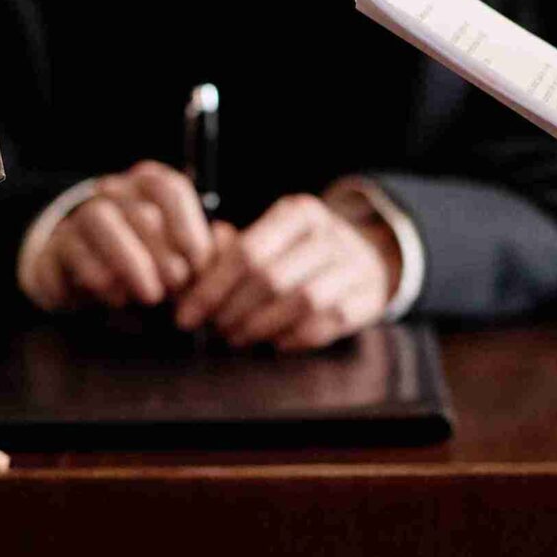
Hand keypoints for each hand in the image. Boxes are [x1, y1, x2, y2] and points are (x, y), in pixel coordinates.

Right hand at [23, 162, 216, 311]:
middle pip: (139, 210)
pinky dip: (98, 276)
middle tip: (175, 287)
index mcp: (148, 186)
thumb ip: (203, 251)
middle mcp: (114, 192)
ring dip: (130, 260)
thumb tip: (224, 243)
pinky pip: (73, 250)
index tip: (198, 267)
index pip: (169, 190)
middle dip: (163, 253)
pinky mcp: (57, 245)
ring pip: (100, 220)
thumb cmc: (142, 261)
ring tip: (149, 294)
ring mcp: (81, 215)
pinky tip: (117, 298)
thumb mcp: (177, 256)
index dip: (188, 229)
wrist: (81, 272)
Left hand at [173, 190, 399, 350]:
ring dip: (261, 326)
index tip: (186, 314)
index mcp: (297, 213)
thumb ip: (230, 252)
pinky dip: (294, 337)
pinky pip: (327, 322)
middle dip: (232, 310)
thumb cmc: (302, 252)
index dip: (211, 288)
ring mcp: (352, 265)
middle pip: (270, 278)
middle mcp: (329, 234)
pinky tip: (274, 342)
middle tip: (214, 329)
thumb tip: (190, 274)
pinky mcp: (366, 297)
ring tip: (238, 337)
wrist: (369, 258)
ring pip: (301, 301)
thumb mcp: (271, 237)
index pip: (247, 252)